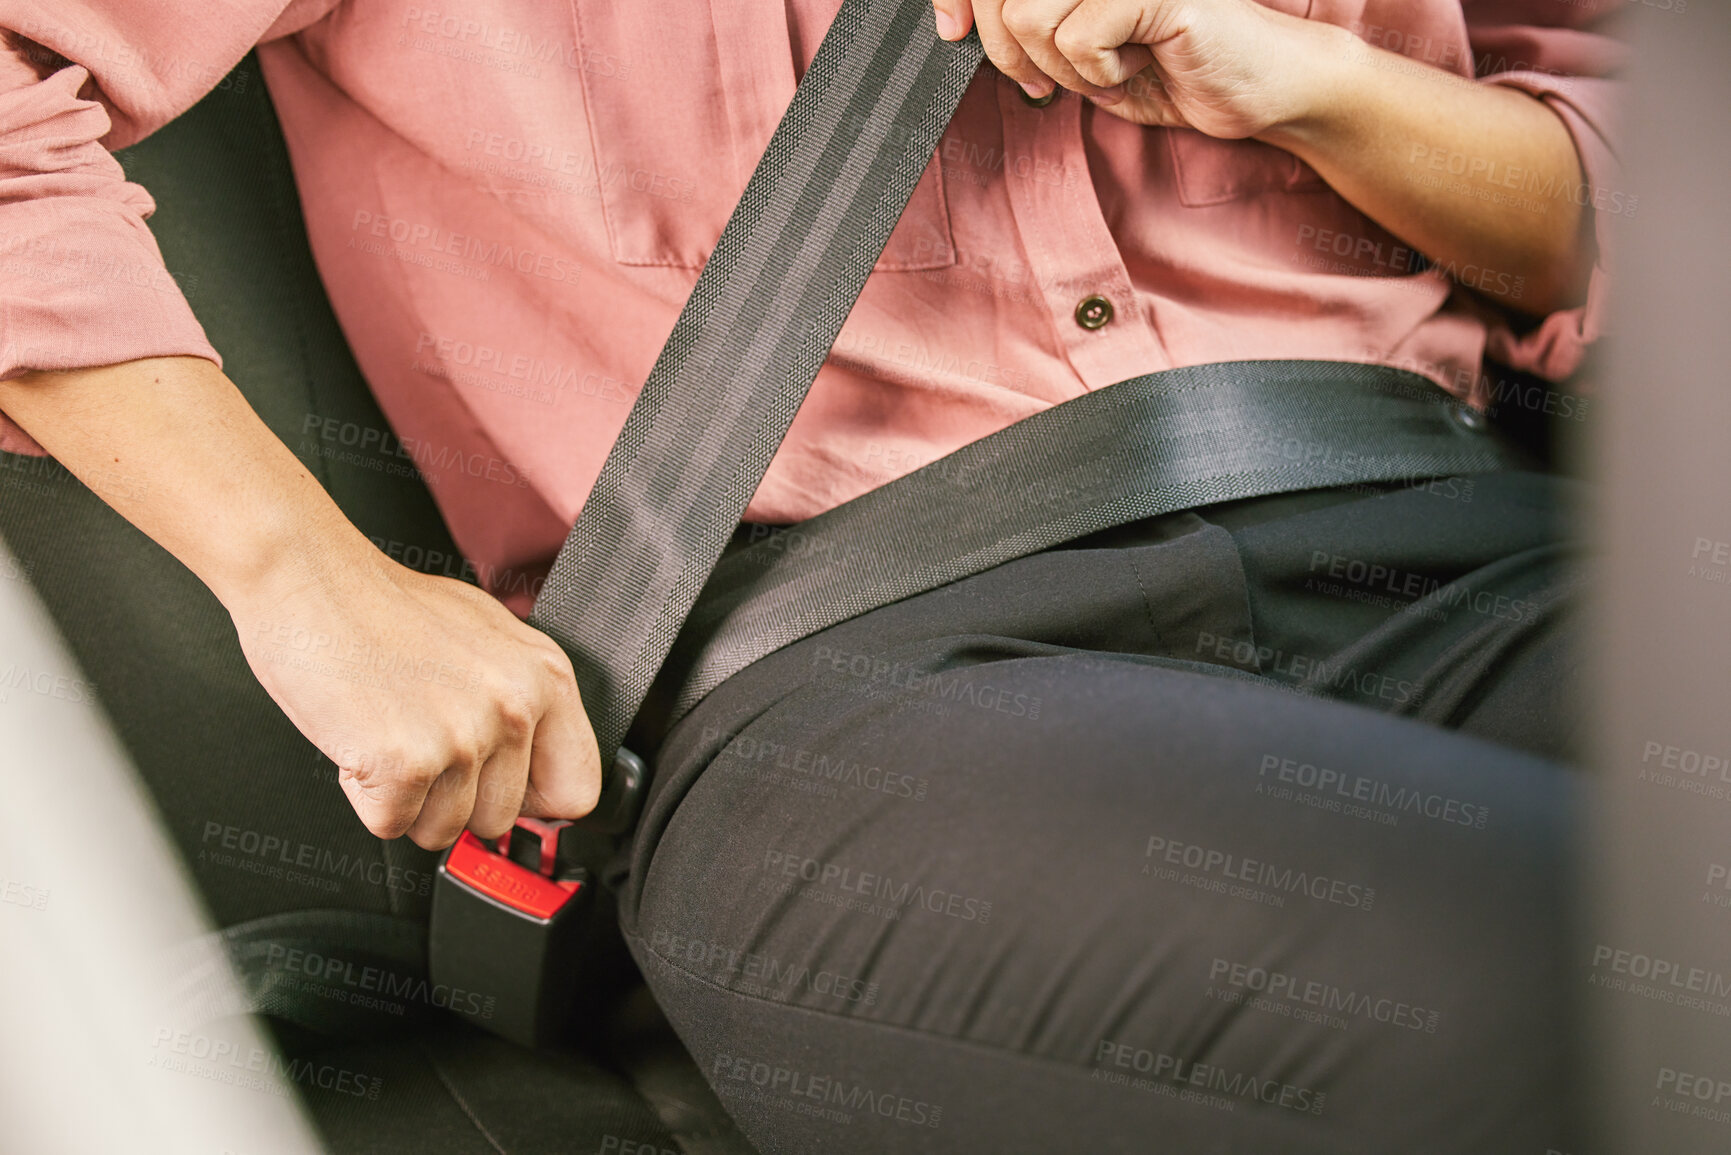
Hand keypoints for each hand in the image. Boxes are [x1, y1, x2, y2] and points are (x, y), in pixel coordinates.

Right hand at [231, 542, 600, 849]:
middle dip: (453, 797)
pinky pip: (390, 825)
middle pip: (500, 820)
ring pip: (443, 830)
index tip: (500, 788)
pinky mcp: (404, 763)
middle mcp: (514, 708)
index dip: (532, 802)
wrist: (307, 578)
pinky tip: (361, 740)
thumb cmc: (383, 606)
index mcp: (545, 678)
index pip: (576, 791)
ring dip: (408, 799)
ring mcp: (461, 737)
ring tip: (389, 731)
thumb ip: (522, 702)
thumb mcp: (486, 638)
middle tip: (419, 738)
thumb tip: (542, 772)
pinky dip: (366, 797)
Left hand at [932, 0, 1342, 138]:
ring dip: (1060, 67)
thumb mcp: (1083, 54)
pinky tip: (1138, 65)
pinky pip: (1079, 38)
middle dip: (1007, 51)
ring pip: (1031, 15)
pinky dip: (1097, 73)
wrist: (1260, 90)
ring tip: (1106, 70)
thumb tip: (964, 24)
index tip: (950, 30)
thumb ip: (1032, 31)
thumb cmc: (1179, 70)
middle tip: (1045, 82)